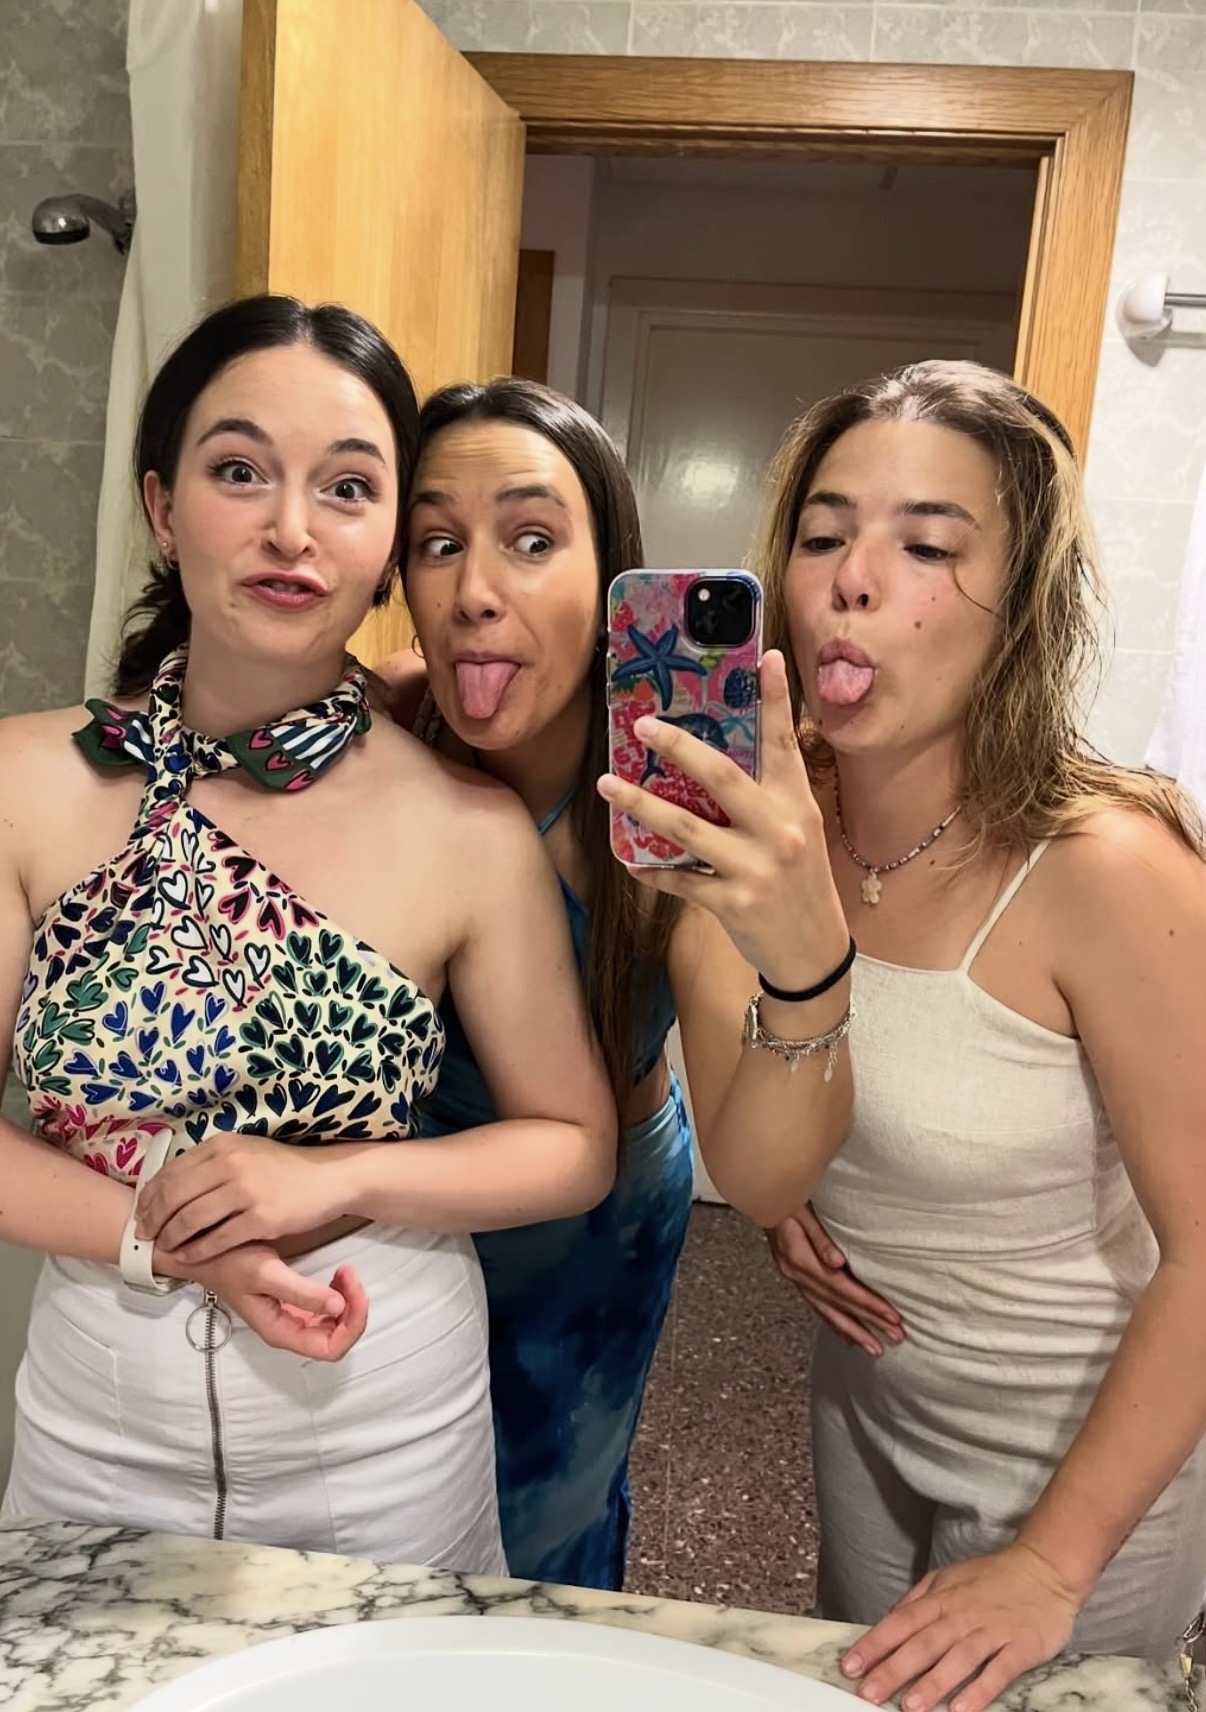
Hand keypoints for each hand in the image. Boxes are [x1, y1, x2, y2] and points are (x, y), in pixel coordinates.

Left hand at [137, 1136, 348, 1262]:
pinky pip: (217, 1239)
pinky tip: (189, 1256)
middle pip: (175, 1195)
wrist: (328, 1179)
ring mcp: (246, 1191)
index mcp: (223, 1145)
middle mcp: (231, 1164)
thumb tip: (173, 1183)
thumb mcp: (247, 1151)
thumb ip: (213, 1162)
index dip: (150, 1196)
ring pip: (191, 1219)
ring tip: (164, 1247)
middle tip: (144, 1235)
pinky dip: (197, 1250)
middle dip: (153, 1219)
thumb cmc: (285, 1169)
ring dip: (171, 1237)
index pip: (172, 1171)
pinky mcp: (261, 1218)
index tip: (141, 1212)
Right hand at [183, 1243, 368, 1361]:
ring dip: (348, 1301)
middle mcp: (289, 1330)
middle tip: (350, 1272)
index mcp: (282, 1331)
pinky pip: (326, 1310)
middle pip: (337, 1337)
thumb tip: (339, 1307)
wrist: (203, 1251)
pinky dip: (339, 1294)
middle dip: (353, 1309)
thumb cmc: (229, 1262)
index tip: (352, 1287)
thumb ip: (301, 1293)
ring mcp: (292, 1317)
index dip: (351, 1324)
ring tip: (345, 1270)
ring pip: (334, 1324)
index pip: (331, 1348)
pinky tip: (337, 1274)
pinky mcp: (292, 1303)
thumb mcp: (265, 1273)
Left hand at [596, 651, 848, 988]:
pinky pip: (679, 880)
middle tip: (641, 725)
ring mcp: (755, 868)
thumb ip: (765, 795)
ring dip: (640, 804)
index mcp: (795, 804)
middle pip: (722, 777)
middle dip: (678, 747)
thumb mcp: (796, 830)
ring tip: (607, 784)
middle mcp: (779, 830)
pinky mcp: (732, 903)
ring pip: (685, 828)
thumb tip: (715, 757)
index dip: (776, 700)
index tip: (768, 658)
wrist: (813, 951)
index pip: (785, 743)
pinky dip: (651, 869)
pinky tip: (629, 858)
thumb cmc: (799, 882)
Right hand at [768, 1206, 904, 1356]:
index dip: (867, 1303)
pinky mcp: (793, 1274)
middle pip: (836, 1304)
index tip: (891, 1316)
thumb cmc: (785, 1195)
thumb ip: (819, 1236)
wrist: (761, 1192)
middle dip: (867, 1323)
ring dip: (851, 1330)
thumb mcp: (802, 1208)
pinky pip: (816, 1304)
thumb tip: (837, 1262)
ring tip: (873, 1347)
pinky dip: (833, 1321)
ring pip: (826, 1310)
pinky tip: (846, 1334)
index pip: (840, 1287)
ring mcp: (792, 1276)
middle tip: (894, 1338)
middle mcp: (795, 1272)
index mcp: (799, 1258)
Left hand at [840, 1542, 1082, 1711]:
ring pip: (957, 1658)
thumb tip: (889, 1620)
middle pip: (923, 1644)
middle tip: (868, 1693)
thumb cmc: (991, 1579)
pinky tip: (962, 1710)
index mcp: (940, 1599)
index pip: (900, 1623)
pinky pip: (998, 1671)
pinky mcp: (1020, 1647)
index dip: (875, 1645)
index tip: (850, 1666)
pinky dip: (979, 1690)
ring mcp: (991, 1631)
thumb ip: (918, 1600)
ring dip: (933, 1683)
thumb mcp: (947, 1579)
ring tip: (910, 1707)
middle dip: (893, 1669)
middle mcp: (961, 1615)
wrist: (1044, 1569)